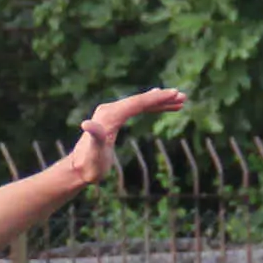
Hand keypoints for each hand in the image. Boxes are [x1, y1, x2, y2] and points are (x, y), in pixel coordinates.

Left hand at [56, 88, 188, 187]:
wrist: (78, 168)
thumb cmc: (89, 165)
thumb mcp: (93, 153)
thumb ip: (93, 138)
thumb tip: (86, 124)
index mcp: (110, 115)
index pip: (138, 103)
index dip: (157, 98)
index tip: (175, 94)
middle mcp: (110, 109)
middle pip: (141, 100)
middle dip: (163, 98)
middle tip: (183, 96)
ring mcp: (111, 113)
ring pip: (140, 104)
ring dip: (159, 102)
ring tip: (179, 101)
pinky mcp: (113, 118)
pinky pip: (135, 109)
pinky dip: (150, 108)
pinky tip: (160, 106)